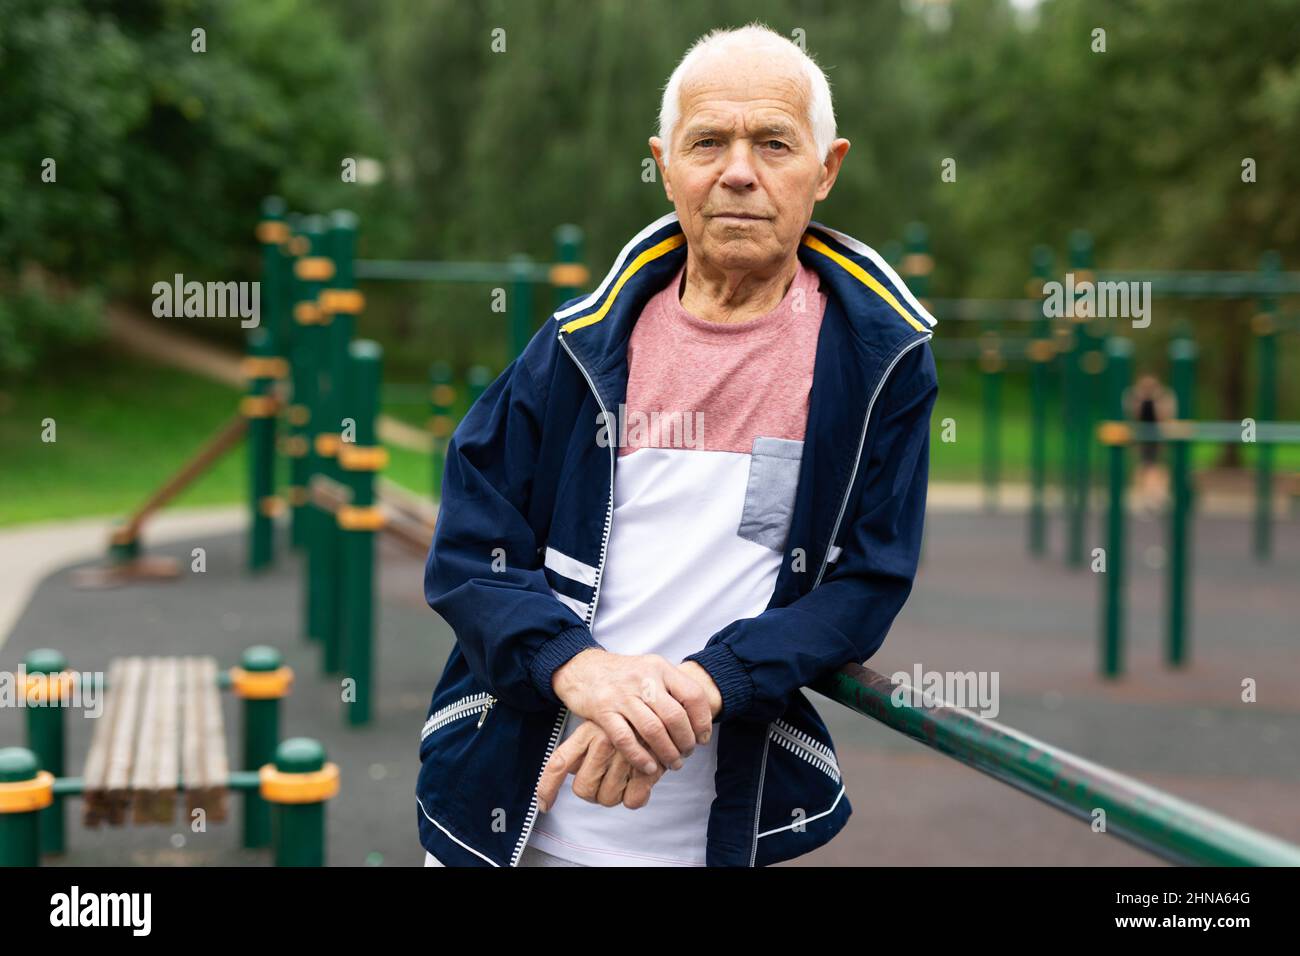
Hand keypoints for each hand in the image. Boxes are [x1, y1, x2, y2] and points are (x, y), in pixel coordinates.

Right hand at [537, 661, 722, 812]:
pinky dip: (640, 757)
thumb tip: (700, 721)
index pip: (693, 695)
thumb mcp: (650, 670)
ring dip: (667, 753)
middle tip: (686, 754)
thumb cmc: (622, 675)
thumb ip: (673, 689)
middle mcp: (643, 679)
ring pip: (653, 730)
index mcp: (660, 668)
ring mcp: (622, 694)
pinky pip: (626, 739)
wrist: (583, 668)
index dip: (703, 721)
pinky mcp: (602, 710)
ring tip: (672, 764)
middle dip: (686, 741)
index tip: (703, 739)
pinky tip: (649, 767)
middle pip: (675, 716)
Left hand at [537, 719, 664, 811]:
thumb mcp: (601, 724)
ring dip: (617, 795)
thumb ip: (585, 748)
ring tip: (627, 777)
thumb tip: (574, 773)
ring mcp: (626, 755)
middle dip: (593, 793)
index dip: (547, 788)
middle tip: (606, 782)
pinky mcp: (648, 767)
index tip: (544, 805)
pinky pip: (632, 801)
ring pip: (607, 798)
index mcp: (588, 731)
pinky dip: (637, 797)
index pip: (559, 762)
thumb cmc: (632, 720)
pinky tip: (642, 781)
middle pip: (583, 789)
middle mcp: (603, 742)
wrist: (669, 707)